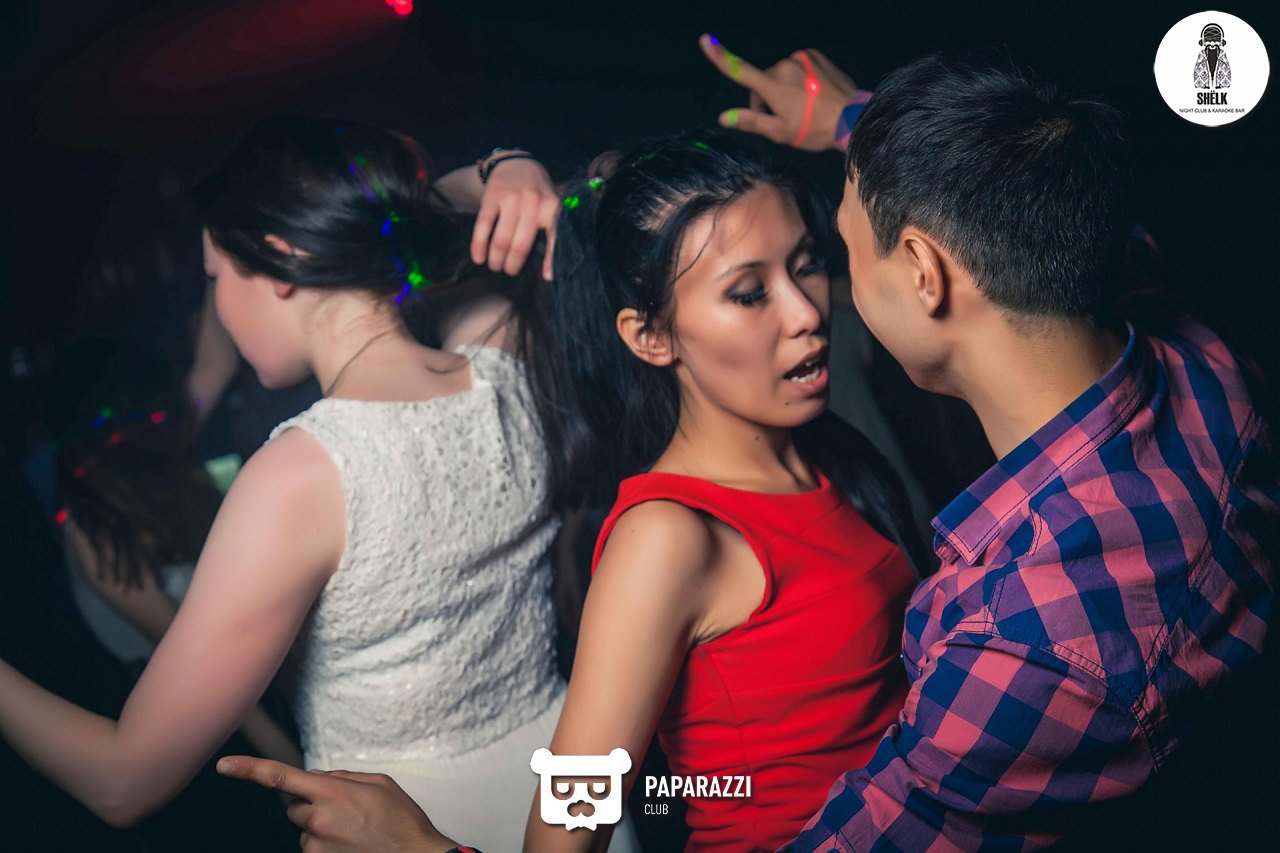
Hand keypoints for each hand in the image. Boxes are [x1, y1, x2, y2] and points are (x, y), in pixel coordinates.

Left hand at [217, 756, 458, 852]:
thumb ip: (342, 777)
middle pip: (292, 804)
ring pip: (304, 827)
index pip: (279, 777)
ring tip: (354, 828)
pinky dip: (327, 841)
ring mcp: (316, 846)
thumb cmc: (401, 821)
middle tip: (343, 806)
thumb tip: (317, 778)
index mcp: (331, 794)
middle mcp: (317, 821)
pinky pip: (313, 845)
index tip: (225, 765)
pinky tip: (351, 840)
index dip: (248, 769)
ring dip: (320, 823)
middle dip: (309, 800)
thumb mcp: (378, 784)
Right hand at [471, 154, 559, 280]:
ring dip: (496, 258)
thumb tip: (549, 273)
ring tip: (495, 265)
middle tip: (509, 271)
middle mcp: (533, 202)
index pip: (554, 237)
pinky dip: (479, 245)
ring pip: (501, 239)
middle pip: (521, 245)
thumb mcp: (551, 206)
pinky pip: (483, 226)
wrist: (517, 163)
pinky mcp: (492, 197)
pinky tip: (478, 257)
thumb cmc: (537, 192)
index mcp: (551, 207)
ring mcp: (511, 199)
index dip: (551, 260)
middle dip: (513, 265)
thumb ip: (552, 232)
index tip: (547, 277)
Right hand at [698, 35, 857, 151]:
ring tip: (802, 108)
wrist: (852, 117)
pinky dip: (799, 80)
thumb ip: (751, 121)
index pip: (740, 70)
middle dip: (768, 97)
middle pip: (763, 81)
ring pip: (780, 74)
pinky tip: (811, 96)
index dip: (719, 56)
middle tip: (785, 117)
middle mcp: (785, 66)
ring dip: (784, 88)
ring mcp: (801, 58)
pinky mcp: (814, 55)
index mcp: (774, 85)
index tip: (705, 40)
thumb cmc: (815, 129)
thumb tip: (723, 117)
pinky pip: (797, 68)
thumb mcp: (781, 132)